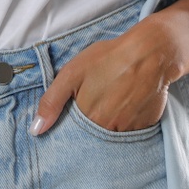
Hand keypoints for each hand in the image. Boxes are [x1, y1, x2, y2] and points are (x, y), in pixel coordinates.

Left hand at [30, 0, 188, 135]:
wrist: (151, 53)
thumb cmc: (109, 59)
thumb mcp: (72, 73)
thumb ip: (52, 102)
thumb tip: (36, 130)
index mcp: (89, 120)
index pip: (74, 135)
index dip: (73, 123)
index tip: (77, 108)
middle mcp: (110, 131)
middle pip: (93, 136)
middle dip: (91, 122)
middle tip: (98, 98)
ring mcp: (130, 131)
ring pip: (112, 134)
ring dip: (109, 122)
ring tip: (113, 97)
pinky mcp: (147, 126)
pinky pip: (131, 130)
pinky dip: (127, 119)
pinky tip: (127, 100)